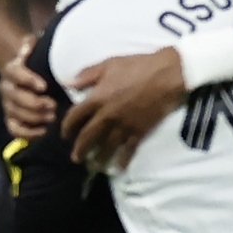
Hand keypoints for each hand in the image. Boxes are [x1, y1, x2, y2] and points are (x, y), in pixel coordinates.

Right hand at [0, 45, 58, 138]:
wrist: (29, 76)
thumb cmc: (39, 63)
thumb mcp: (37, 50)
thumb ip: (31, 45)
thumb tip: (29, 43)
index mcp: (12, 69)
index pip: (15, 72)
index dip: (28, 79)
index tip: (44, 86)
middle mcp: (7, 87)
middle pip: (15, 97)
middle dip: (34, 103)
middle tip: (53, 105)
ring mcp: (9, 104)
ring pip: (15, 113)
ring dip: (34, 117)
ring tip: (52, 117)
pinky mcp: (12, 118)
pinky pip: (14, 129)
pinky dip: (27, 133)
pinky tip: (43, 131)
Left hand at [65, 45, 190, 169]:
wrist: (167, 75)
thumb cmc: (138, 66)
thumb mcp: (108, 64)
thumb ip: (86, 75)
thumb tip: (66, 82)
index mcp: (97, 98)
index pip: (75, 116)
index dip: (67, 127)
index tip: (65, 134)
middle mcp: (108, 115)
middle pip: (88, 136)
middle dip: (80, 149)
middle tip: (76, 158)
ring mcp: (125, 125)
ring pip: (107, 146)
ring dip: (99, 158)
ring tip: (94, 166)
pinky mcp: (140, 130)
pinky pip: (129, 149)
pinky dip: (123, 160)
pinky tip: (118, 168)